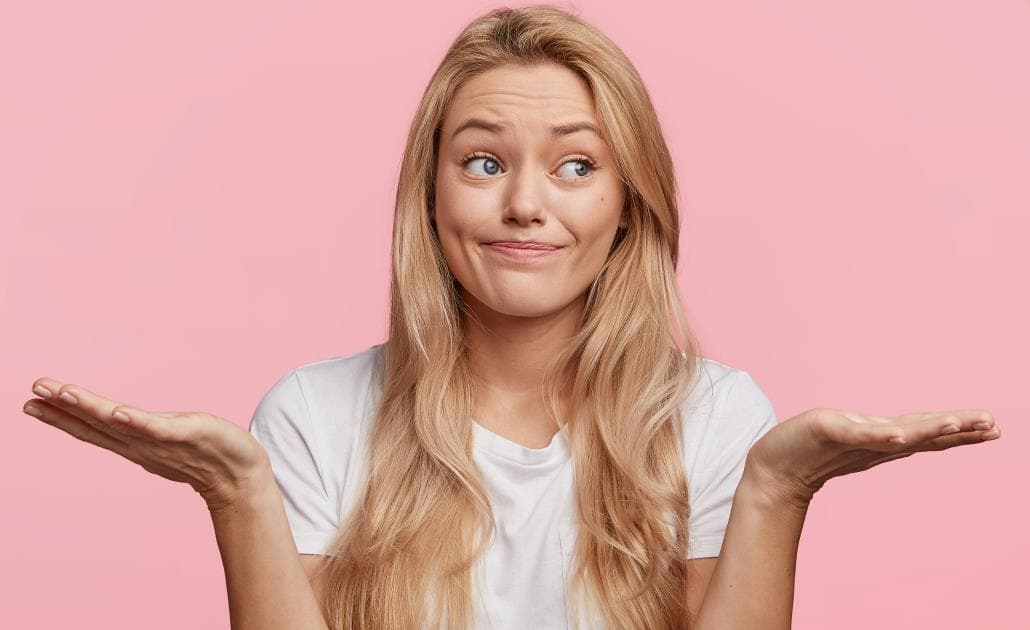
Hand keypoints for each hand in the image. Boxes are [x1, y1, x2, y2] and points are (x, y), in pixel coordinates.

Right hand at [21, 377, 270, 510]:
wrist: (240, 477)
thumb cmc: (204, 454)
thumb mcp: (164, 437)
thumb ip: (138, 429)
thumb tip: (116, 418)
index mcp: (133, 441)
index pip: (91, 427)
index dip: (60, 415)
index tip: (30, 401)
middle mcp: (140, 443)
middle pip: (95, 424)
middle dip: (62, 409)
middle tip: (32, 392)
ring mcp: (161, 440)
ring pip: (118, 423)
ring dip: (90, 409)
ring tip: (63, 393)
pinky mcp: (186, 435)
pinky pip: (157, 428)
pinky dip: (136, 422)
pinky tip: (117, 412)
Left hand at [744, 407, 999, 508]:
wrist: (773, 469)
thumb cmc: (809, 451)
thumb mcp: (851, 437)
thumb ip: (879, 436)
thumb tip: (906, 434)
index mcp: (882, 439)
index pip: (927, 432)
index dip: (959, 429)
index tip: (992, 425)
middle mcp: (875, 443)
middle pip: (923, 434)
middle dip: (959, 429)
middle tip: (994, 425)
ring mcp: (854, 441)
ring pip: (900, 434)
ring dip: (929, 430)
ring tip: (959, 423)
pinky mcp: (830, 435)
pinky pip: (858, 436)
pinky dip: (879, 436)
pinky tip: (897, 435)